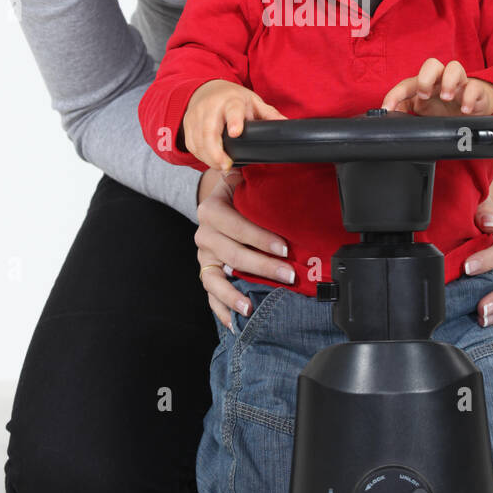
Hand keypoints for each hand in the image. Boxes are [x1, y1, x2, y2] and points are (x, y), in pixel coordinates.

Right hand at [183, 79, 286, 171]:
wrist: (207, 89)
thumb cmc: (233, 98)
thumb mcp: (253, 102)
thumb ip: (269, 115)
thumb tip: (287, 125)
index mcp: (231, 100)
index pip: (232, 110)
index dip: (234, 121)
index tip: (236, 133)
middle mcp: (211, 106)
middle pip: (209, 131)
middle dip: (216, 152)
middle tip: (226, 165)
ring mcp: (196, 115)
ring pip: (198, 141)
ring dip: (209, 157)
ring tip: (221, 166)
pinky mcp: (187, 125)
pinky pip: (191, 144)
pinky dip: (200, 155)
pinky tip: (210, 160)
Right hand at [194, 167, 296, 327]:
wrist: (219, 198)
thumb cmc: (238, 190)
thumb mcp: (243, 178)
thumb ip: (256, 178)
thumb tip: (284, 169)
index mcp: (211, 209)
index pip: (236, 226)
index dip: (260, 238)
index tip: (284, 249)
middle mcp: (204, 234)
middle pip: (232, 255)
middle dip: (262, 267)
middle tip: (289, 275)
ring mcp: (204, 257)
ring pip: (215, 280)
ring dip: (234, 295)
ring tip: (251, 308)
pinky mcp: (207, 273)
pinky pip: (210, 295)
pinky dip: (221, 310)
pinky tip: (234, 323)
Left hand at [382, 58, 492, 116]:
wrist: (473, 110)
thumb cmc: (445, 107)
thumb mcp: (423, 111)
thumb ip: (405, 110)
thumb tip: (387, 114)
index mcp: (426, 84)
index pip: (407, 84)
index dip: (395, 95)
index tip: (387, 108)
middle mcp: (441, 80)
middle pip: (432, 64)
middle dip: (425, 78)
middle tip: (424, 95)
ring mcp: (459, 84)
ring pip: (454, 67)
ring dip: (448, 81)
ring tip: (446, 98)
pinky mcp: (476, 91)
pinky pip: (474, 87)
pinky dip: (469, 97)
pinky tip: (465, 109)